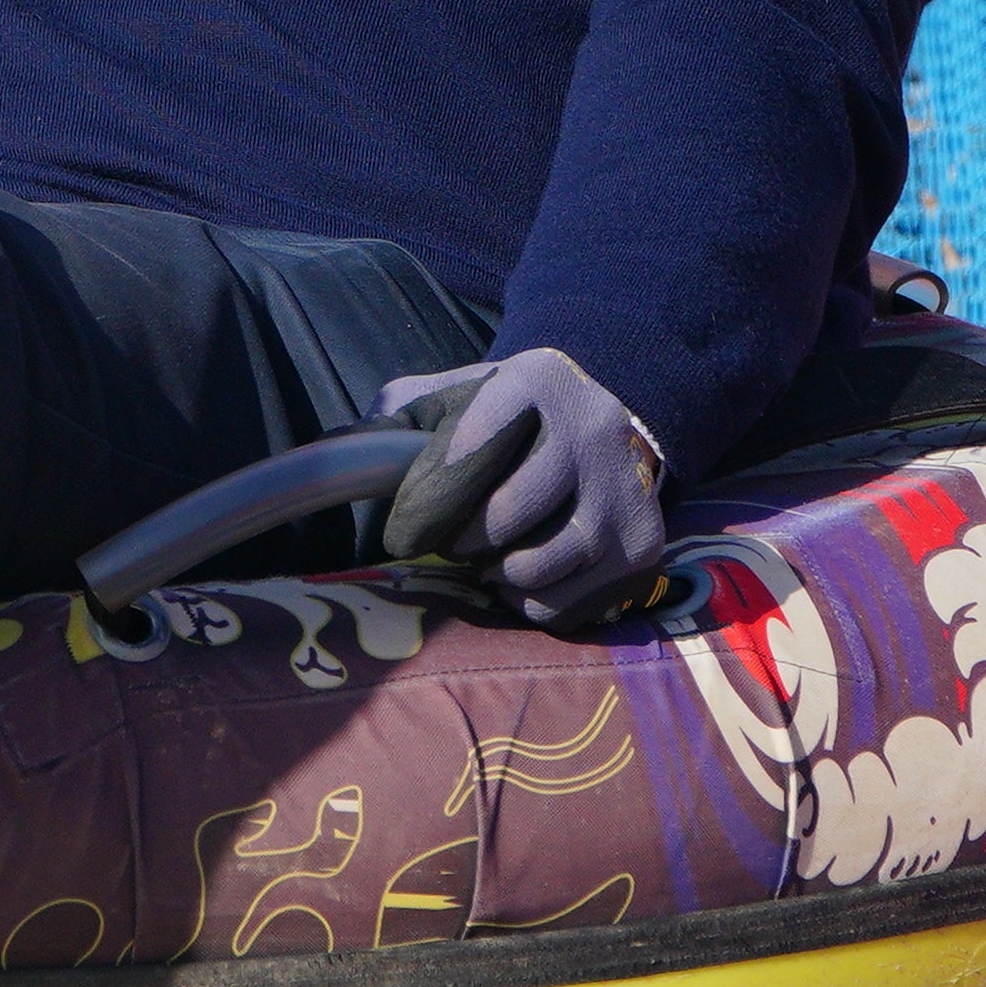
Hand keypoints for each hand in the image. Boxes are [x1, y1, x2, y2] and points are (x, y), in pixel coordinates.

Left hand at [372, 348, 670, 626]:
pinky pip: (566, 603)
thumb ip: (392, 423)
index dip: (427, 501)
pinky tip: (522, 570)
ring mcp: (625, 490)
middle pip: (505, 517)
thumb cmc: (500, 418)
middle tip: (451, 540)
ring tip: (488, 553)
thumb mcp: (448, 397)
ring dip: (494, 573)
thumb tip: (341, 461)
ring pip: (537, 566)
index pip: (473, 446)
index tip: (401, 533)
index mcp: (533, 383)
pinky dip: (529, 601)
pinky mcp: (644, 544)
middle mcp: (590, 430)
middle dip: (461, 540)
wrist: (594, 420)